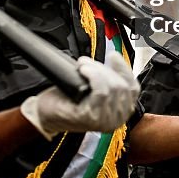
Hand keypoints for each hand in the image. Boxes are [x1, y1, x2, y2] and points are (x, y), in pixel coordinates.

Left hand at [20, 52, 138, 138]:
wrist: (45, 112)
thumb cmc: (68, 100)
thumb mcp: (95, 88)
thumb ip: (109, 78)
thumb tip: (115, 58)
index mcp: (121, 113)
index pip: (133, 88)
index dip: (124, 69)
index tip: (112, 56)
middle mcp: (116, 120)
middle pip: (122, 86)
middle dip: (104, 68)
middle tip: (87, 62)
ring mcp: (104, 121)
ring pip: (111, 87)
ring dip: (96, 70)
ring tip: (82, 66)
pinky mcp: (91, 118)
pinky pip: (100, 92)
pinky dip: (93, 76)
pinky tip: (84, 71)